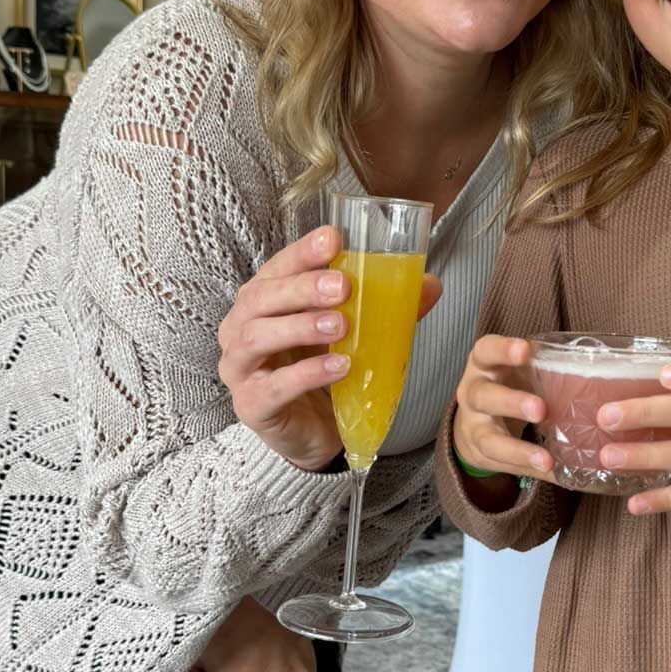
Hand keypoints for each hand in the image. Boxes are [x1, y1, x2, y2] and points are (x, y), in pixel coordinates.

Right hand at [219, 225, 442, 472]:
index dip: (301, 252)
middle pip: (260, 298)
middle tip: (343, 288)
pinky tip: (340, 367)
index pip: (276, 268)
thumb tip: (430, 284)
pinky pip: (275, 386)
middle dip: (302, 287)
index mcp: (262, 302)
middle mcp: (240, 329)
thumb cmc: (322, 371)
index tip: (332, 239)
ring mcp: (240, 368)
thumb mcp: (352, 333)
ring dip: (301, 326)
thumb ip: (384, 308)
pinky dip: (308, 374)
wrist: (312, 432)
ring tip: (340, 326)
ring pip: (258, 337)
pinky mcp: (251, 405)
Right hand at [453, 335, 553, 483]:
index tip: (525, 350)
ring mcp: (473, 427)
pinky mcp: (480, 453)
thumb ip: (543, 370)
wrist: (472, 421)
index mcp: (483, 365)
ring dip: (518, 450)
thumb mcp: (516, 371)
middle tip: (540, 410)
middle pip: (483, 396)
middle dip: (511, 403)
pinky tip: (550, 472)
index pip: (486, 351)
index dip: (502, 350)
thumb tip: (600, 380)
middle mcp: (472, 394)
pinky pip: (502, 464)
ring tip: (545, 460)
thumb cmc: (507, 386)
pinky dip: (527, 469)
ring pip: (488, 439)